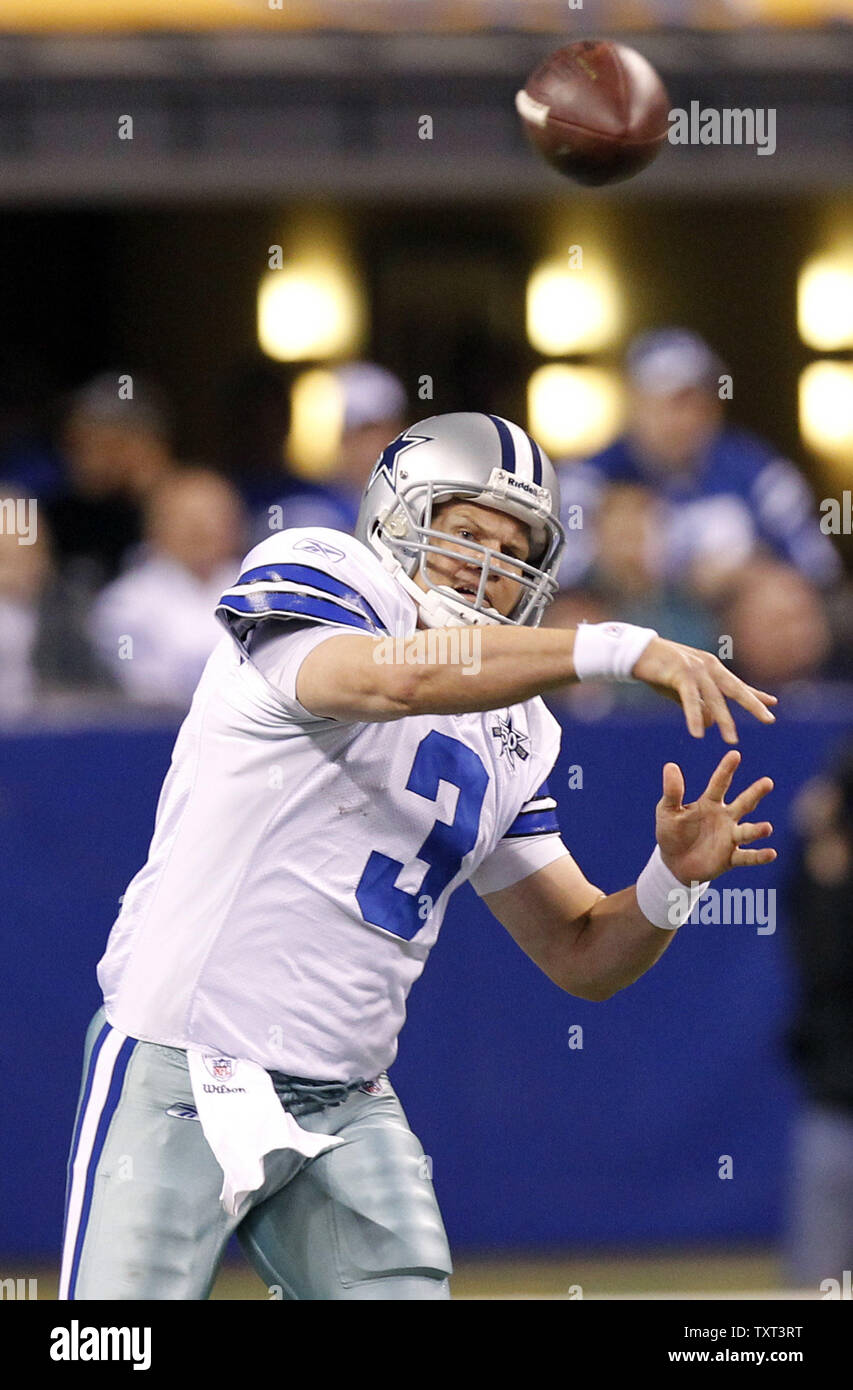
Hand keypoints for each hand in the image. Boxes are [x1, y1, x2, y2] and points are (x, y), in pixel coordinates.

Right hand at [632, 637, 776, 743]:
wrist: (636, 651)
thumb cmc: (658, 670)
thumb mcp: (682, 689)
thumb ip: (699, 704)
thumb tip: (713, 724)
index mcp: (712, 667)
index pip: (738, 684)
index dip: (755, 694)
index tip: (773, 703)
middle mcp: (709, 666)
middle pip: (736, 689)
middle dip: (753, 705)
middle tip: (769, 720)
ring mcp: (696, 669)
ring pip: (715, 698)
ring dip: (724, 721)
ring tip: (731, 740)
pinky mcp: (680, 674)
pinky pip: (690, 699)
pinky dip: (695, 716)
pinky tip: (699, 732)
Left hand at [655, 751, 775, 884]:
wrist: (674, 864)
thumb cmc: (672, 833)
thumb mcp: (667, 811)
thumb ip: (672, 792)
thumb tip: (670, 765)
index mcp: (709, 803)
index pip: (719, 783)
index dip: (726, 769)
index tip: (735, 754)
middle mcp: (725, 818)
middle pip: (743, 803)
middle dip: (755, 793)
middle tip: (767, 782)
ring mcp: (730, 838)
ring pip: (747, 832)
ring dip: (758, 830)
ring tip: (767, 828)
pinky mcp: (730, 858)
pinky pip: (747, 857)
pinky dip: (759, 856)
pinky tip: (771, 854)